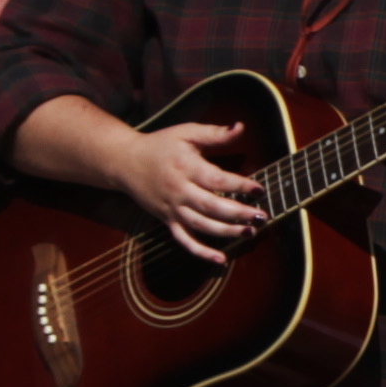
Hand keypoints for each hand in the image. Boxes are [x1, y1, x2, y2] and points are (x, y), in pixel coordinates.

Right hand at [121, 114, 264, 259]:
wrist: (124, 162)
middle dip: (238, 213)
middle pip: (211, 206)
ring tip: (249, 232)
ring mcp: (171, 208)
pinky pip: (183, 240)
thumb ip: (214, 133)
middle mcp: (178, 190)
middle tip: (261, 216)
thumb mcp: (186, 133)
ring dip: (226, 232)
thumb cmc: (160, 145)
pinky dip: (201, 252)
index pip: (216, 179)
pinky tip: (221, 259)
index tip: (259, 190)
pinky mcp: (166, 220)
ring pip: (201, 225)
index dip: (239, 186)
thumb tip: (241, 127)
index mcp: (185, 167)